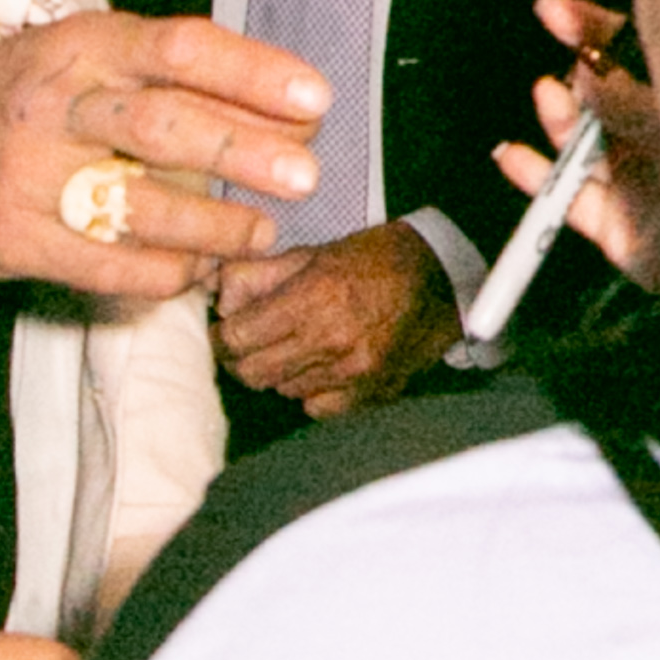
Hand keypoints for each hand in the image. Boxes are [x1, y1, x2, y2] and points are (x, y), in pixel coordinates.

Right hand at [0, 12, 324, 297]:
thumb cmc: (24, 95)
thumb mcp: (85, 58)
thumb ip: (174, 78)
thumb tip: (291, 108)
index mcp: (82, 45)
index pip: (179, 48)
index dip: (252, 72)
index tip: (315, 98)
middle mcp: (55, 103)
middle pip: (162, 125)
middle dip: (242, 151)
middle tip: (306, 175)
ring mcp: (29, 174)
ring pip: (137, 204)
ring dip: (213, 224)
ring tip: (261, 233)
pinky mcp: (13, 236)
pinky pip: (103, 265)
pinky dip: (162, 271)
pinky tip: (197, 269)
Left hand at [214, 220, 461, 417]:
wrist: (440, 282)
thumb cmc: (375, 260)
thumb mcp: (312, 253)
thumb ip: (259, 275)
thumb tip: (220, 299)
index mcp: (314, 298)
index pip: (238, 338)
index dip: (222, 337)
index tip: (223, 331)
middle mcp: (331, 340)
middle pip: (253, 373)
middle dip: (241, 359)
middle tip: (246, 343)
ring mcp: (352, 373)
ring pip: (282, 390)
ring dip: (277, 372)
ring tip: (292, 346)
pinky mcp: (370, 395)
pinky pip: (316, 407)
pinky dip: (309, 390)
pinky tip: (320, 366)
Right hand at [492, 0, 651, 277]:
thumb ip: (648, 90)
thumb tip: (592, 66)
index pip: (635, 55)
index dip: (595, 29)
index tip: (555, 11)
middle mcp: (659, 138)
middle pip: (601, 94)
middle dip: (575, 66)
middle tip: (558, 46)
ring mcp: (638, 182)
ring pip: (580, 144)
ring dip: (557, 117)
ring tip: (550, 98)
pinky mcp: (620, 229)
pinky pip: (568, 202)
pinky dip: (536, 179)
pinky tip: (512, 156)